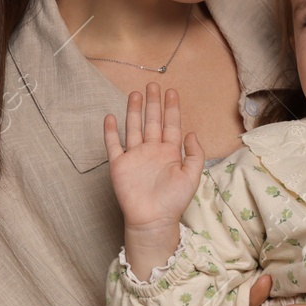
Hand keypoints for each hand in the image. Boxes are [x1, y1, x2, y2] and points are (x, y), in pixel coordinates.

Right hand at [102, 82, 202, 231]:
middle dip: (153, 103)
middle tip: (153, 85)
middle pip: (152, 121)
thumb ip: (195, 154)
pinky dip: (111, 131)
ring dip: (134, 111)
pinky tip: (111, 117)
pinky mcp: (119, 165)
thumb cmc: (174, 201)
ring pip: (133, 128)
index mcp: (170, 152)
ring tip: (135, 93)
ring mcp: (135, 156)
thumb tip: (191, 132)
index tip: (172, 91)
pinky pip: (114, 145)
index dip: (171, 108)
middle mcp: (152, 150)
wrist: (153, 220)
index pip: (171, 125)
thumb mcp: (192, 176)